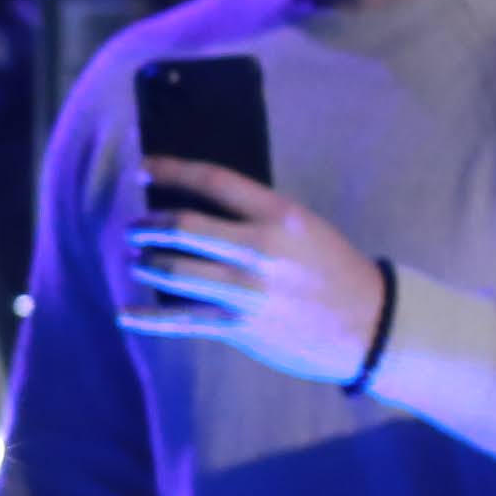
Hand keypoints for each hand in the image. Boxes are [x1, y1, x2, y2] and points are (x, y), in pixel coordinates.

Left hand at [123, 161, 385, 388]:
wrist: (372, 326)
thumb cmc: (333, 270)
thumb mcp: (304, 227)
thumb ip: (256, 215)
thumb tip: (195, 203)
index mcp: (280, 214)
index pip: (212, 180)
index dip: (171, 170)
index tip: (142, 168)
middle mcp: (260, 248)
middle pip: (183, 225)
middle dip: (147, 223)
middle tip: (133, 225)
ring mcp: (248, 290)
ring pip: (174, 270)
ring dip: (146, 263)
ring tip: (137, 260)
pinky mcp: (241, 327)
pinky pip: (180, 320)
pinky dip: (146, 317)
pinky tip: (124, 313)